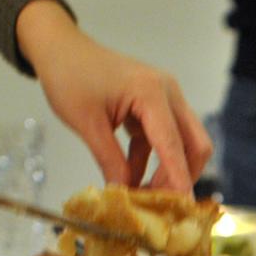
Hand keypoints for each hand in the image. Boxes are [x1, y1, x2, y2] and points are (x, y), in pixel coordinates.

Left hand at [16, 0, 210, 190]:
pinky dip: (154, 161)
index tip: (181, 207)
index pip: (173, 144)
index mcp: (152, 93)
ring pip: (183, 143)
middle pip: (195, 144)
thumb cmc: (69, 77)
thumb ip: (110, 159)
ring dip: (169, 170)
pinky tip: (134, 179)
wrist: (60, 48)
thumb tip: (124, 194)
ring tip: (145, 194)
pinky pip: (164, 139)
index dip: (178, 178)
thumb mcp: (87, 124)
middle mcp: (168, 94)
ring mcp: (165, 98)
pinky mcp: (155, 105)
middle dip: (183, 176)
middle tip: (160, 203)